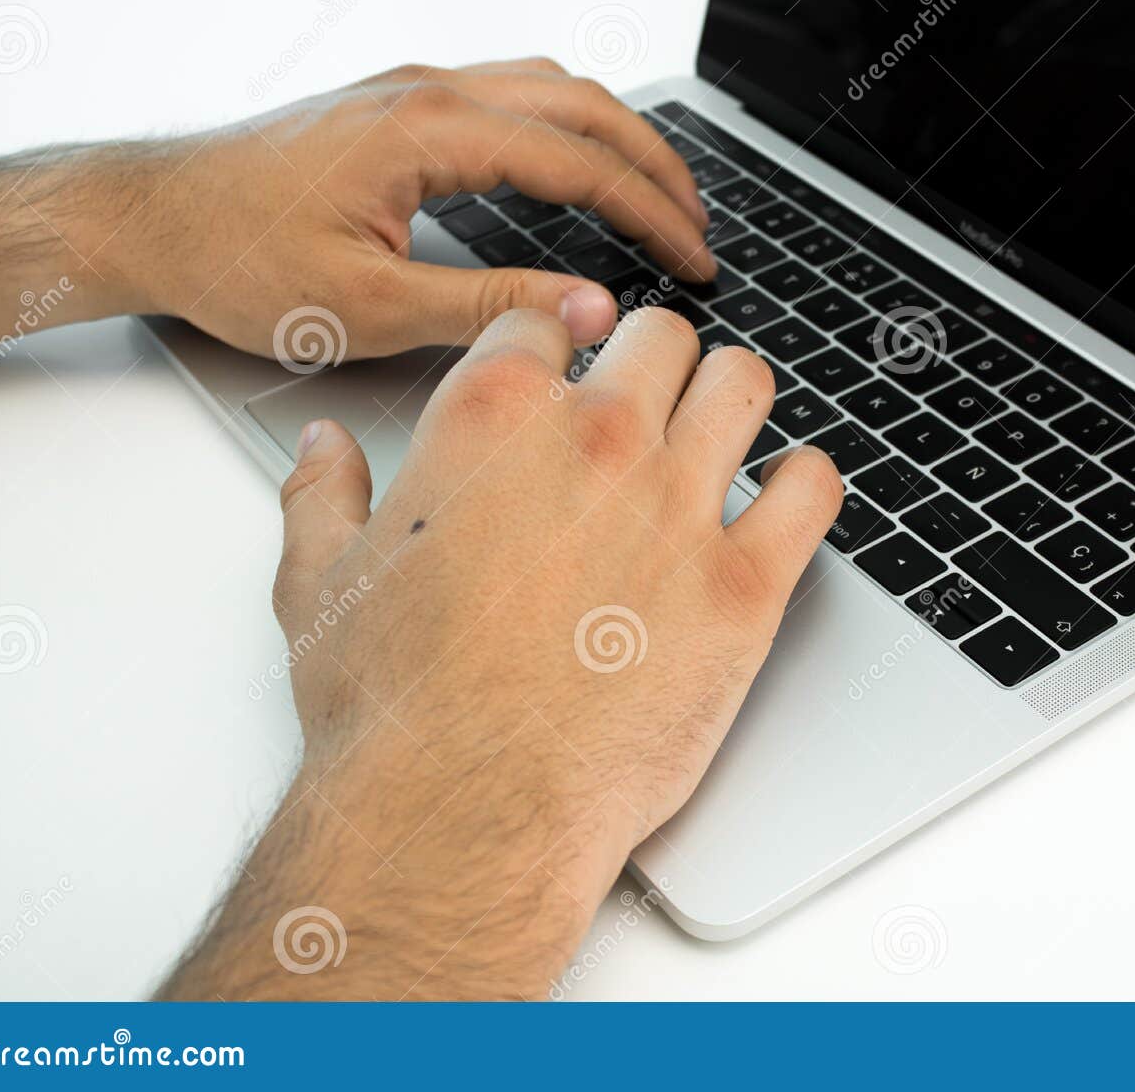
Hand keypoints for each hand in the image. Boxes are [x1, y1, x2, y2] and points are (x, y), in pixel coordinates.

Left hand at [0, 59, 712, 356]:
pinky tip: (579, 169)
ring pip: (552, 87)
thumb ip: (494, 306)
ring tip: (659, 197)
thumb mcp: (370, 307)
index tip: (695, 259)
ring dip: (617, 138)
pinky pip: (513, 93)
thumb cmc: (237, 260)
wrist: (149, 218)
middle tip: (699, 230)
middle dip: (656, 166)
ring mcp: (412, 90)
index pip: (581, 162)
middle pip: (584, 106)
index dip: (651, 213)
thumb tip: (592, 308)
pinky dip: (570, 130)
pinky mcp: (397, 105)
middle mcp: (427, 92)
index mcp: (428, 131)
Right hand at [161, 305, 841, 999]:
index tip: (566, 377)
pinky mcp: (746, 586)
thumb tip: (325, 447)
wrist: (463, 812)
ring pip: (742, 385)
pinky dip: (804, 484)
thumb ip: (323, 494)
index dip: (557, 349)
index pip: (549, 321)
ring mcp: (680, 508)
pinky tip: (778, 504)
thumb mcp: (321, 584)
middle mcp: (597, 442)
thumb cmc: (394, 710)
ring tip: (716, 442)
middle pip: (659, 338)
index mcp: (494, 418)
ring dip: (729, 404)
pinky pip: (814, 487)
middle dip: (651, 365)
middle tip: (647, 412)